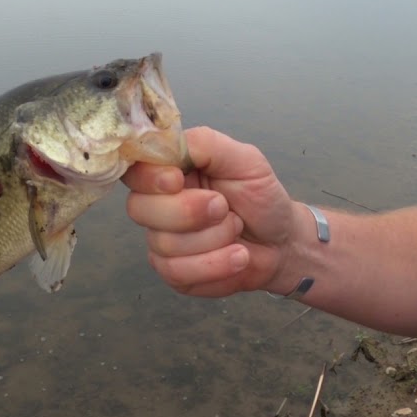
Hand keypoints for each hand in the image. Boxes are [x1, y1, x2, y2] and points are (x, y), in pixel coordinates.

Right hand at [123, 126, 299, 296]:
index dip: (149, 178)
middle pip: (140, 209)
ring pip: (165, 244)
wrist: (282, 242)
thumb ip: (205, 144)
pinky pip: (178, 271)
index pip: (134, 171)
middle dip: (190, 212)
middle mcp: (158, 205)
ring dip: (214, 239)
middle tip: (225, 208)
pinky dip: (216, 264)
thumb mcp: (244, 159)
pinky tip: (237, 256)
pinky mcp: (173, 272)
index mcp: (169, 172)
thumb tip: (166, 144)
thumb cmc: (261, 197)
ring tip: (236, 230)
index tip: (177, 180)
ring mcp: (161, 241)